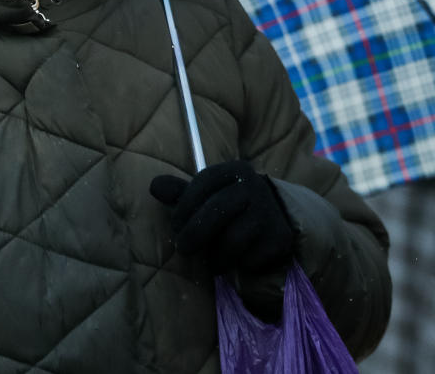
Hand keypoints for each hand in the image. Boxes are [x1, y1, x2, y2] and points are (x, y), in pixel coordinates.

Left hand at [149, 160, 294, 274]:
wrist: (272, 219)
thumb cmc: (228, 206)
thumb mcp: (205, 195)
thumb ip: (180, 192)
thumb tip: (154, 186)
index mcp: (235, 170)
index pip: (204, 181)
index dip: (184, 205)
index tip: (175, 224)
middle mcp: (255, 187)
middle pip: (217, 211)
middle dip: (194, 234)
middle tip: (183, 248)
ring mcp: (269, 213)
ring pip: (232, 240)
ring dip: (215, 256)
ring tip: (211, 260)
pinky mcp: (279, 239)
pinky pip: (249, 259)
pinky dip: (238, 264)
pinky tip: (237, 259)